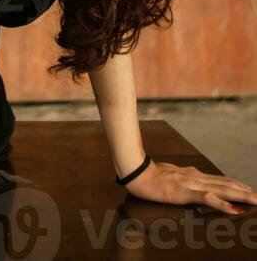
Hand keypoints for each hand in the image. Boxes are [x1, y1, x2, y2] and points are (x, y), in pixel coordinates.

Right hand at [124, 160, 256, 214]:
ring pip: (222, 189)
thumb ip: (182, 180)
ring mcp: (192, 183)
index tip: (249, 189)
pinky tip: (233, 209)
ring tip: (255, 200)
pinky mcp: (186, 192)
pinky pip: (208, 199)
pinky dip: (223, 204)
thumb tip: (190, 181)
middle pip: (226, 184)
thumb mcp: (170, 177)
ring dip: (241, 196)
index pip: (219, 180)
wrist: (137, 172)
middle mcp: (196, 177)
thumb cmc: (150, 176)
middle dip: (245, 191)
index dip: (236, 184)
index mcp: (192, 175)